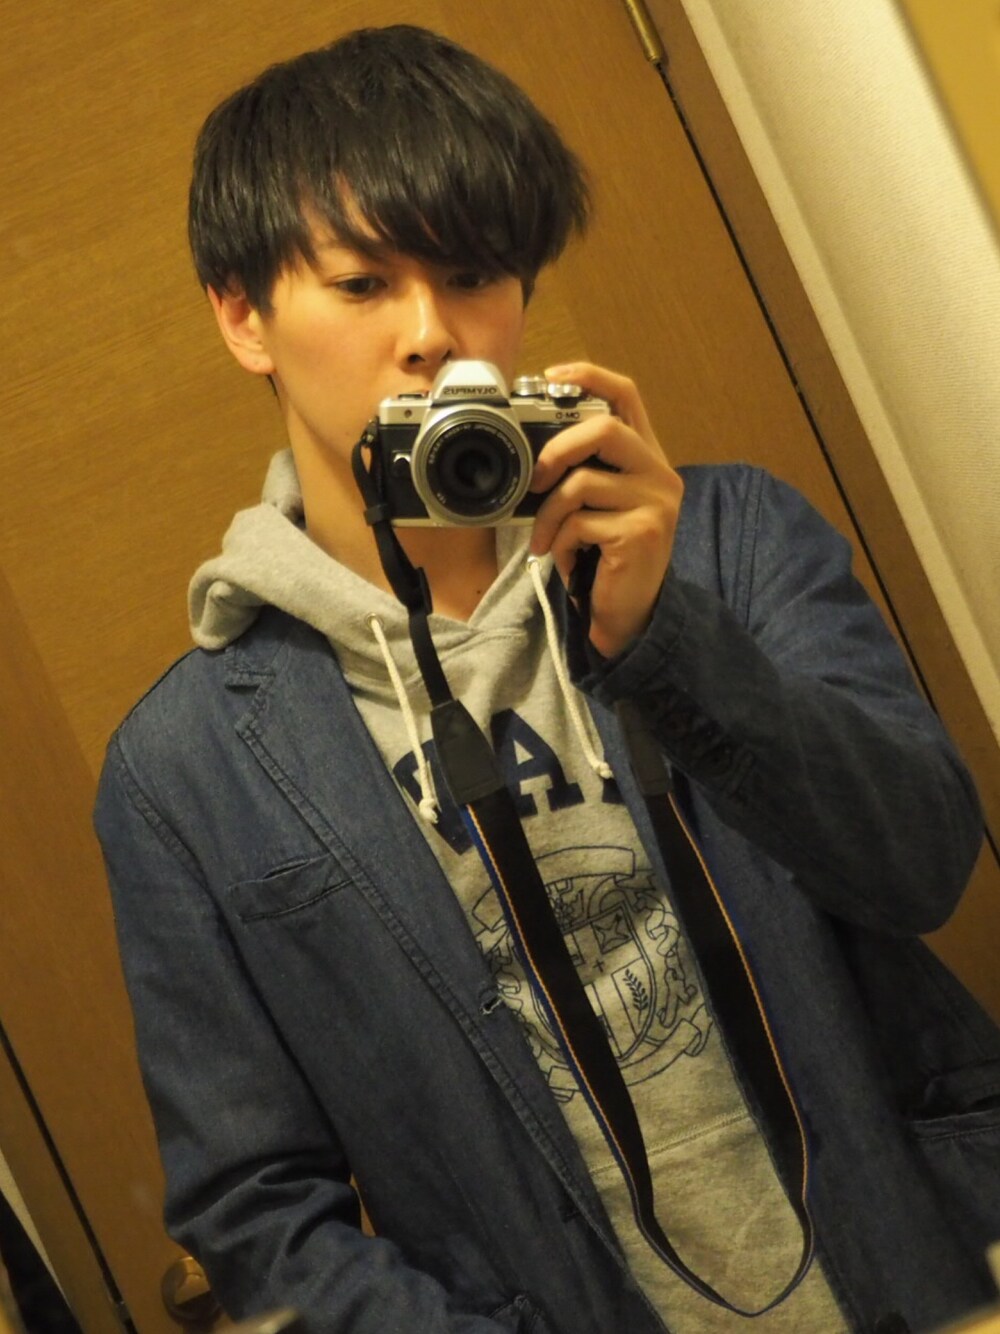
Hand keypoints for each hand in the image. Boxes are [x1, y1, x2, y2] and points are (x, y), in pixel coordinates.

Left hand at [528, 362, 683, 658]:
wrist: (628, 615)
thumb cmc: (604, 558)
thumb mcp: (594, 506)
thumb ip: (580, 472)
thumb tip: (531, 454)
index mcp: (647, 458)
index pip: (627, 396)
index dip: (590, 376)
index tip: (551, 375)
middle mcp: (660, 474)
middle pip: (605, 429)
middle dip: (558, 449)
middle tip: (535, 477)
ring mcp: (655, 504)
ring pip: (582, 483)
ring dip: (549, 514)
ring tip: (543, 537)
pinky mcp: (641, 534)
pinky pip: (580, 523)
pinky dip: (558, 542)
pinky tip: (563, 557)